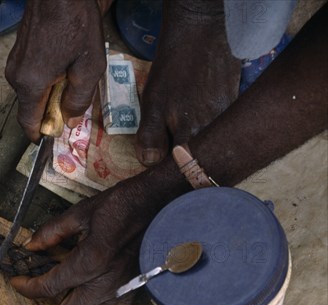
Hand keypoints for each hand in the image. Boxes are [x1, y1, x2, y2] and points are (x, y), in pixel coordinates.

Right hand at [5, 0, 106, 141]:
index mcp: (30, 84)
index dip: (39, 135)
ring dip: (48, 94)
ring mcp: (14, 62)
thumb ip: (80, 99)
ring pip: (30, 91)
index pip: (27, 122)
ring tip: (71, 79)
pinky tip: (62, 66)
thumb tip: (71, 120)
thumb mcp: (89, 67)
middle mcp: (16, 76)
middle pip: (29, 107)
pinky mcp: (17, 51)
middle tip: (72, 105)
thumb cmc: (76, 25)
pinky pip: (29, 76)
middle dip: (48, 112)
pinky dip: (44, 80)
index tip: (50, 139)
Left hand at [10, 177, 156, 304]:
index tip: (17, 282)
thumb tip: (31, 245)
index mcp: (88, 263)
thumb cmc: (120, 206)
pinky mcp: (133, 291)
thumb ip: (52, 232)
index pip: (48, 287)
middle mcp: (103, 284)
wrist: (158, 205)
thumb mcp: (81, 212)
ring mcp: (120, 291)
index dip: (27, 288)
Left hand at [134, 0, 239, 165]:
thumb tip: (149, 164)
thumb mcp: (153, 103)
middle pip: (201, 167)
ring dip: (199, 159)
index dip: (171, 181)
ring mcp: (229, 124)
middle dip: (186, 175)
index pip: (183, 174)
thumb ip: (150, 137)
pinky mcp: (236, 112)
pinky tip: (200, 142)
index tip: (160, 188)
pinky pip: (222, 136)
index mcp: (192, 137)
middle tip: (171, 179)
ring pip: (213, 151)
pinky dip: (211, 142)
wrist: (203, 35)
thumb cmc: (173, 70)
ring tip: (184, 164)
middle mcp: (216, 136)